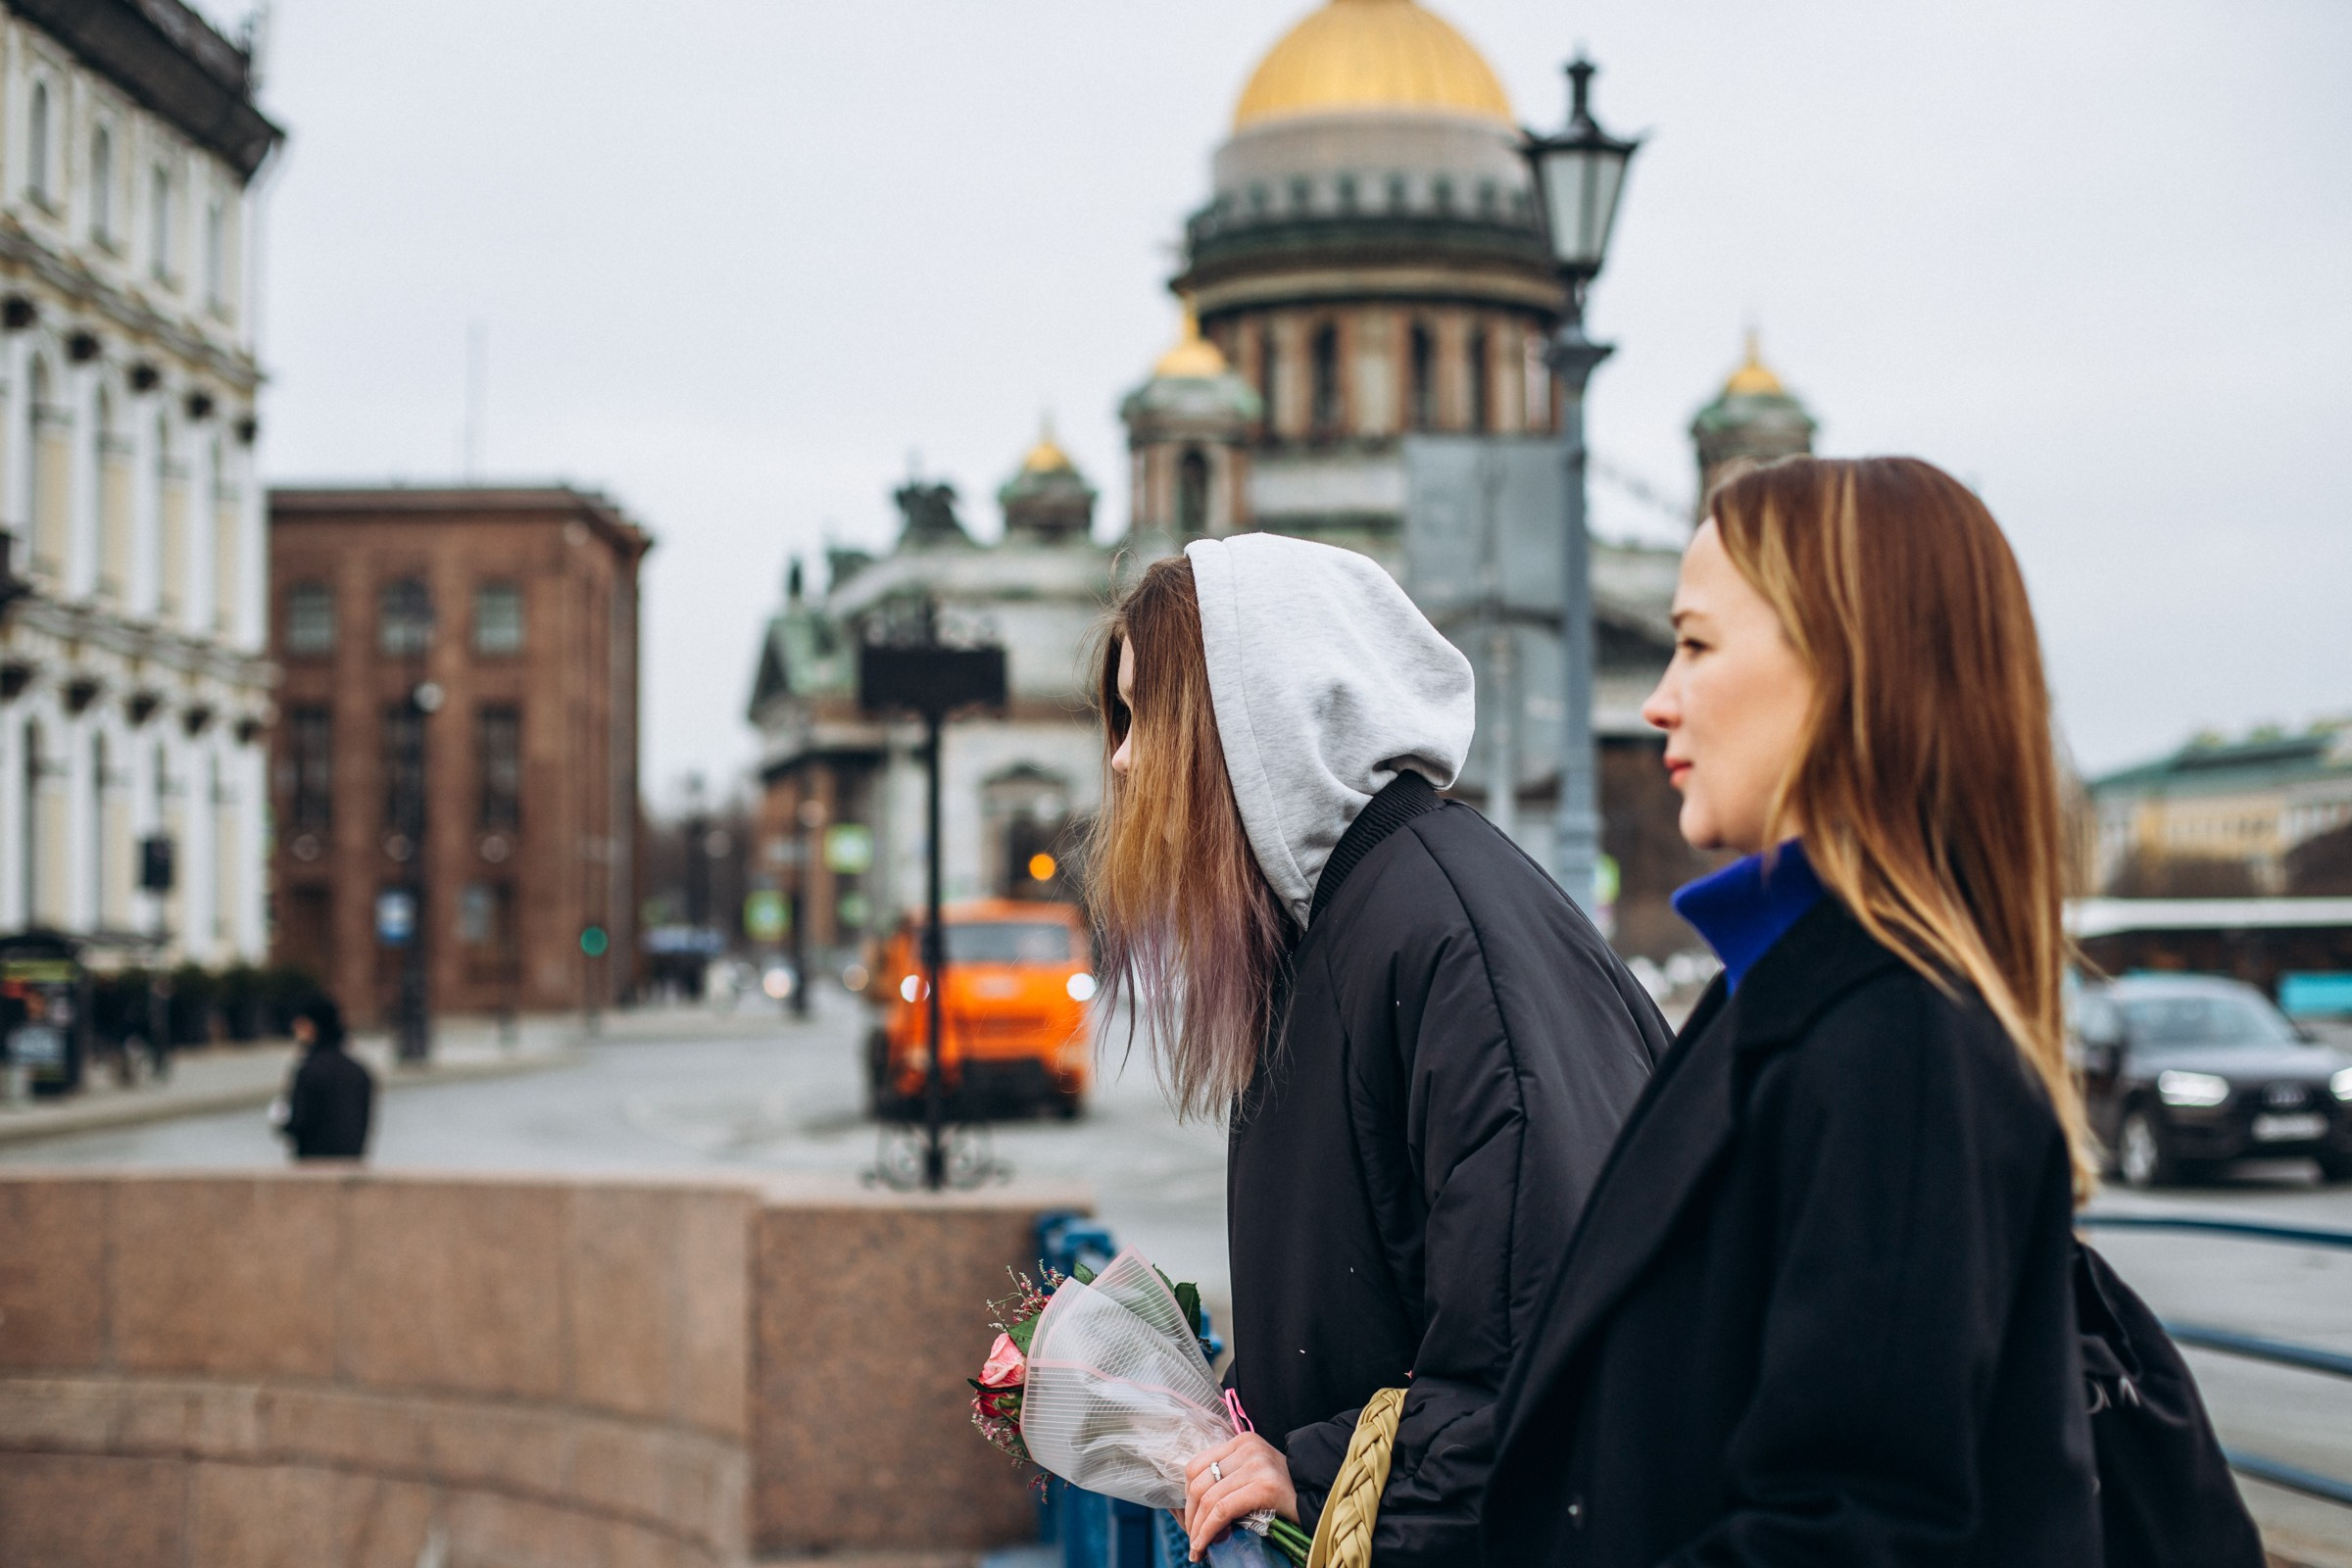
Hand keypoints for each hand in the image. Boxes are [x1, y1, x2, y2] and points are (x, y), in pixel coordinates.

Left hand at [1182, 1431, 1295, 1561]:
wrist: (1320, 1498)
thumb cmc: (1284, 1493)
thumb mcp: (1253, 1473)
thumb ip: (1228, 1477)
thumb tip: (1191, 1506)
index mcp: (1242, 1441)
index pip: (1196, 1466)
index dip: (1185, 1497)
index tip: (1188, 1519)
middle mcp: (1248, 1448)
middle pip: (1199, 1482)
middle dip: (1189, 1517)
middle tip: (1191, 1540)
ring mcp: (1258, 1465)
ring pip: (1209, 1499)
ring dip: (1197, 1530)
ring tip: (1196, 1548)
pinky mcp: (1265, 1487)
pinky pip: (1223, 1510)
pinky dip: (1208, 1531)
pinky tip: (1204, 1546)